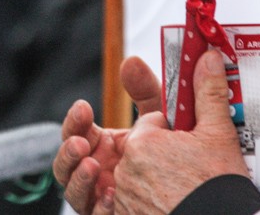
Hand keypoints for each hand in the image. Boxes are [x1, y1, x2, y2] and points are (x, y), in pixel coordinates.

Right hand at [52, 56, 162, 214]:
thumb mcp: (159, 118)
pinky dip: (97, 206)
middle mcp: (96, 171)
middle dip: (68, 149)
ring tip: (92, 166)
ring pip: (71, 190)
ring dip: (76, 177)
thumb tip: (130, 61)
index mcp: (103, 145)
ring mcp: (99, 197)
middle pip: (66, 161)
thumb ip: (146, 90)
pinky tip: (110, 196)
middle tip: (81, 142)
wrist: (194, 193)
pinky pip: (93, 214)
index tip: (83, 107)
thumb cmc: (171, 154)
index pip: (77, 130)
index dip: (75, 120)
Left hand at [112, 49, 248, 214]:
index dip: (175, 134)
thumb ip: (208, 92)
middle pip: (145, 151)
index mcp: (143, 141)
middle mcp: (125, 170)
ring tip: (184, 192)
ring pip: (139, 179)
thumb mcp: (218, 134)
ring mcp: (124, 199)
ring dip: (157, 183)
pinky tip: (174, 206)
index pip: (153, 125)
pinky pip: (134, 205)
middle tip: (192, 172)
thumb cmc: (218, 186)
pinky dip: (151, 205)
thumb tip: (207, 57)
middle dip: (165, 157)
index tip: (193, 146)